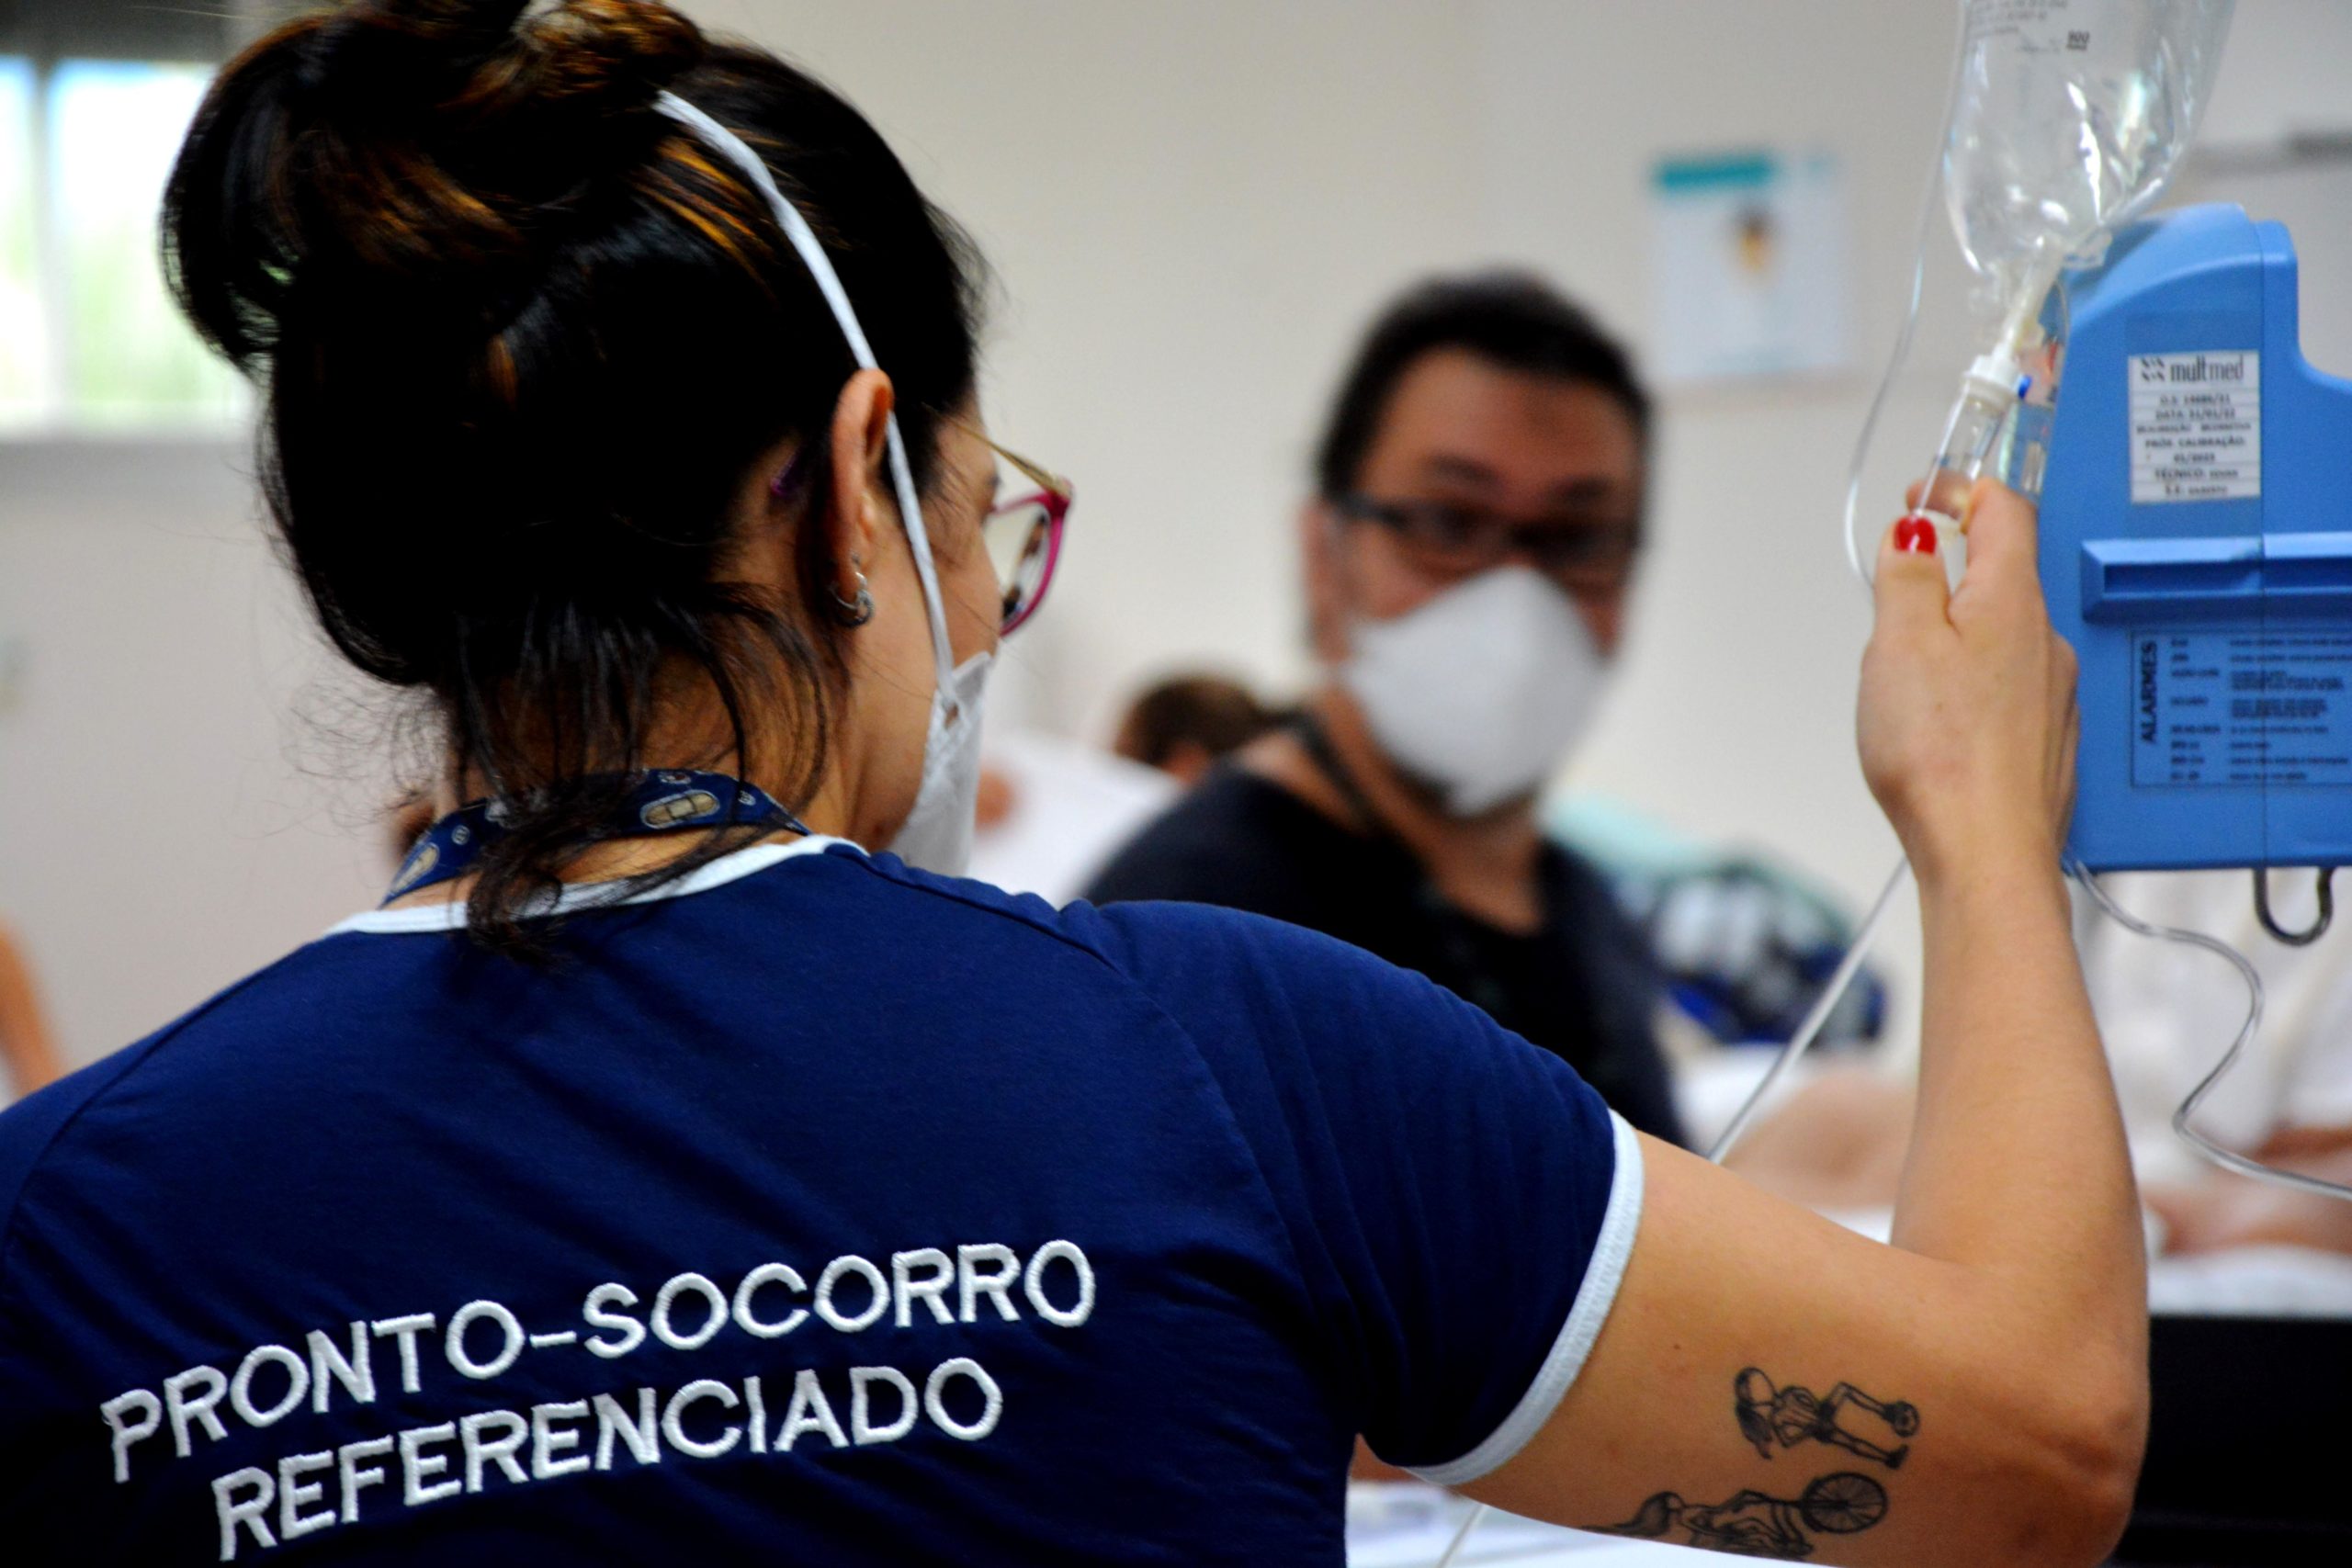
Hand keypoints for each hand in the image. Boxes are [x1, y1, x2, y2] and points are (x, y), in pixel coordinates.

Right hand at [1855, 480, 2077, 881]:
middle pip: (2004, 574)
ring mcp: (2053, 693)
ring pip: (2005, 635)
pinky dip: (1974, 683)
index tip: (1923, 494)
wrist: (1986, 853)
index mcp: (2011, 600)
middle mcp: (2045, 640)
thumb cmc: (1941, 754)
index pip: (2004, 509)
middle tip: (1896, 595)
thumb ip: (1906, 577)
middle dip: (1950, 569)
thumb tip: (1912, 534)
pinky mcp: (2047, 741)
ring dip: (1959, 633)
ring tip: (1908, 675)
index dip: (1961, 486)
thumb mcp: (1898, 644)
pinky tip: (1942, 724)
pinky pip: (2010, 687)